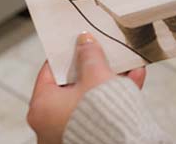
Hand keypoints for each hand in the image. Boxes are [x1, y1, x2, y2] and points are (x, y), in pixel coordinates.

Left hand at [27, 32, 145, 143]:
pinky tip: (134, 81)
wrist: (123, 143)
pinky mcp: (89, 138)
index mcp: (41, 107)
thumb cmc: (100, 114)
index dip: (66, 55)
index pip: (49, 72)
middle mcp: (49, 124)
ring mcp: (69, 132)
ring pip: (89, 99)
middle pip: (72, 86)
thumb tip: (85, 42)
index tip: (79, 44)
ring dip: (109, 82)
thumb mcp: (96, 75)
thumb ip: (90, 55)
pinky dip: (115, 98)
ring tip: (128, 67)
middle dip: (94, 68)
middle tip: (104, 55)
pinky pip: (100, 112)